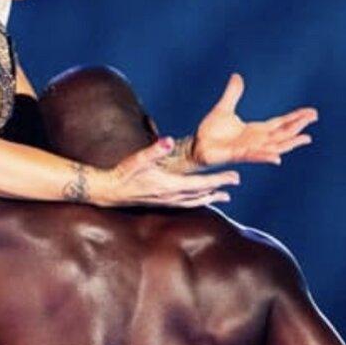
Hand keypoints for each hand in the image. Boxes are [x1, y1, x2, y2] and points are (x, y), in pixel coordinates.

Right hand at [98, 137, 239, 208]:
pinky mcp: (162, 203)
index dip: (219, 180)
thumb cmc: (123, 173)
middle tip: (236, 181)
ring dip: (210, 198)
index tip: (234, 177)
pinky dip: (197, 202)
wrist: (110, 191)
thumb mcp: (137, 159)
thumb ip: (154, 150)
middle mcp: (171, 196)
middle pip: (201, 193)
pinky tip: (200, 200)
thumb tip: (168, 140)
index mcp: (169, 184)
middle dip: (219, 187)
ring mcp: (167, 202)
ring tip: (224, 196)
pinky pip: (186, 204)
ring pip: (195, 201)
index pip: (201, 183)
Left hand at [192, 73, 317, 167]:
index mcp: (256, 130)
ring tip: (305, 138)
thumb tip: (237, 77)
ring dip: (289, 142)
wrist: (196, 145)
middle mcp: (256, 141)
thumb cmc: (210, 132)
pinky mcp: (238, 155)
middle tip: (313, 118)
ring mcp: (249, 149)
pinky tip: (277, 157)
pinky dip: (265, 156)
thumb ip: (232, 94)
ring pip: (274, 146)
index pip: (281, 123)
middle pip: (283, 133)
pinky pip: (254, 156)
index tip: (312, 112)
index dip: (296, 118)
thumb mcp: (224, 108)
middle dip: (298, 126)